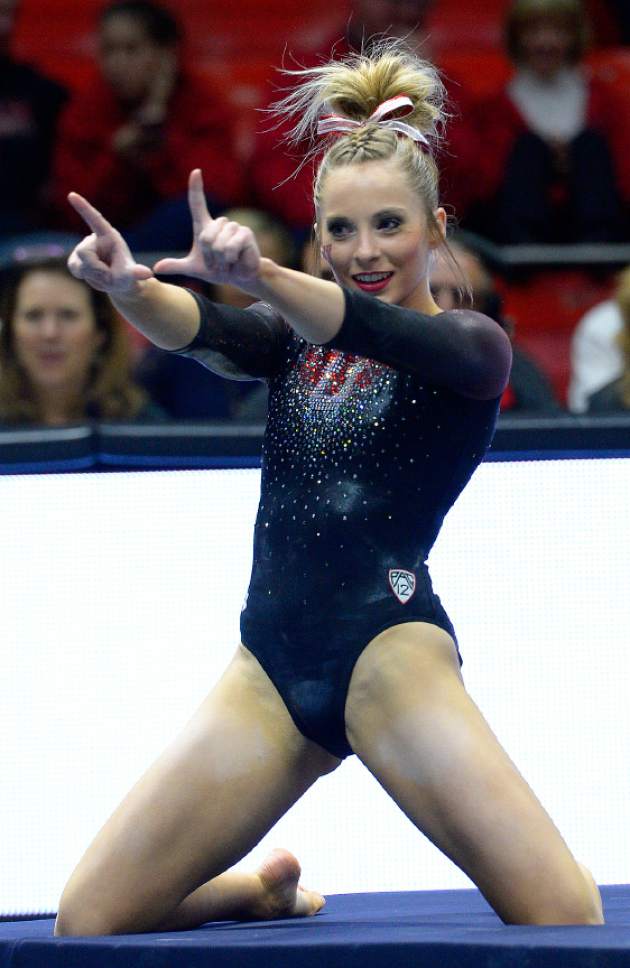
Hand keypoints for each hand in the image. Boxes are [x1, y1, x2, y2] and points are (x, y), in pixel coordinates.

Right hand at [67, 192, 152, 293]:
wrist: (118, 284)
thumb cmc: (127, 276)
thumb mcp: (131, 276)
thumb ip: (134, 273)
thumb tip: (148, 273)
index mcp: (109, 236)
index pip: (95, 219)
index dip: (83, 208)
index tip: (72, 195)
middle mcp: (95, 239)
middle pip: (84, 252)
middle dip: (96, 270)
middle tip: (109, 277)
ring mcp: (84, 248)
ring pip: (79, 263)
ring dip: (92, 275)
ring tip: (104, 276)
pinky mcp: (76, 258)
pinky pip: (74, 268)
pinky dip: (85, 276)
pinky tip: (93, 276)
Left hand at [153, 169, 261, 288]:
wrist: (239, 278)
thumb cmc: (218, 270)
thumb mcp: (194, 269)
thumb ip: (176, 266)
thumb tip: (156, 268)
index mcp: (205, 226)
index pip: (198, 203)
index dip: (196, 187)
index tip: (196, 172)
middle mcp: (220, 222)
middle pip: (205, 236)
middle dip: (209, 256)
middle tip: (217, 263)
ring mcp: (234, 226)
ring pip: (218, 243)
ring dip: (220, 259)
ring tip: (227, 263)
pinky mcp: (246, 233)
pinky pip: (231, 246)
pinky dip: (230, 258)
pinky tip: (236, 261)